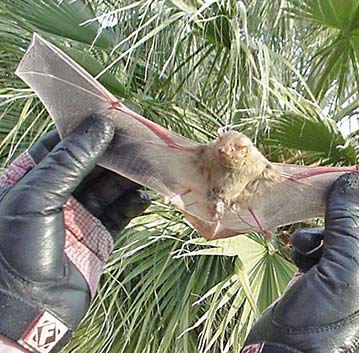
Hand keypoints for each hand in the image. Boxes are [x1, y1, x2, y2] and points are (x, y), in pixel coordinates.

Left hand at [0, 115, 149, 352]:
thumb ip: (69, 161)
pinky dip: (135, 203)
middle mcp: (56, 194)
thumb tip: (99, 126)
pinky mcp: (99, 235)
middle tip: (142, 140)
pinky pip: (121, 212)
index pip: (62, 144)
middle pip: (92, 164)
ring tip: (151, 166)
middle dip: (116, 152)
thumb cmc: (17, 251)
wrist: (28, 310)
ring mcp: (80, 214)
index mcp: (32, 179)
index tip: (113, 116)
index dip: (87, 130)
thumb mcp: (35, 198)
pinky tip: (146, 196)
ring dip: (131, 177)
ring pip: (111, 187)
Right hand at [243, 173, 358, 352]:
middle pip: (358, 231)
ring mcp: (340, 282)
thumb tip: (352, 180)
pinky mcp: (315, 283)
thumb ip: (348, 223)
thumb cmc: (323, 324)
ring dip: (315, 234)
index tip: (353, 178)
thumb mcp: (344, 269)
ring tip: (299, 244)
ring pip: (332, 239)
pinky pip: (314, 253)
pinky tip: (293, 253)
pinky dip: (303, 248)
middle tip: (320, 200)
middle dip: (337, 218)